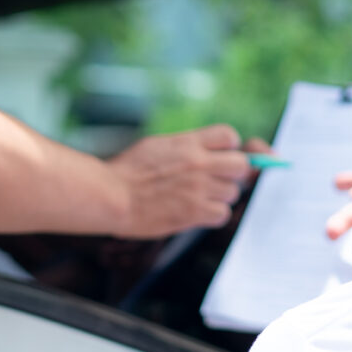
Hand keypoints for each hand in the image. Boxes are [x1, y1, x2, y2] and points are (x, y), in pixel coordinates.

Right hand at [107, 124, 251, 238]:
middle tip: (217, 180)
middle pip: (241, 165)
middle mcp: (198, 163)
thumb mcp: (158, 145)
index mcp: (187, 143)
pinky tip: (196, 213)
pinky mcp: (194, 212)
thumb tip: (207, 149)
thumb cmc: (128, 171)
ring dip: (220, 197)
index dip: (230, 147)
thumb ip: (186, 146)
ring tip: (198, 198)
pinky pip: (222, 214)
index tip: (220, 156)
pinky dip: (212, 215)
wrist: (111, 196)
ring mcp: (198, 188)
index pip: (229, 136)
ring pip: (232, 192)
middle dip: (232, 173)